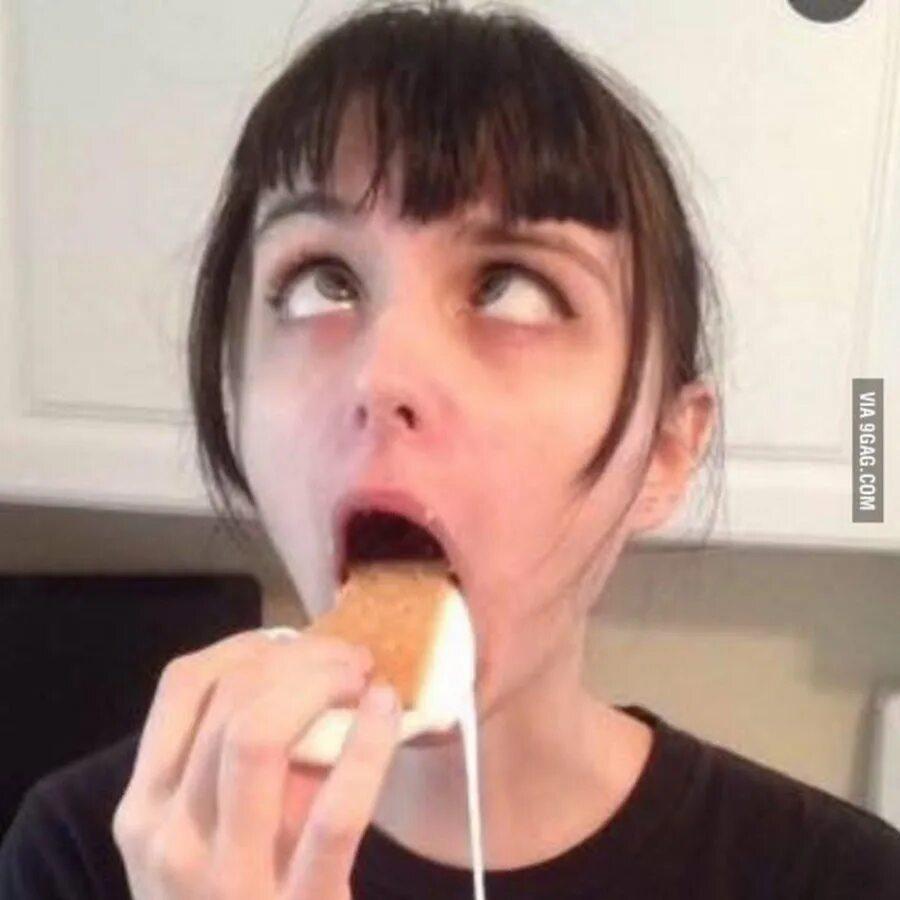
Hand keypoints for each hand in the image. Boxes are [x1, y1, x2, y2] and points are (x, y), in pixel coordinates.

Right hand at [112, 628, 399, 898]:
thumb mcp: (209, 835)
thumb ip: (233, 764)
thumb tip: (300, 670)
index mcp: (145, 806)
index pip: (183, 684)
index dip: (248, 644)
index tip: (297, 642)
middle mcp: (166, 837)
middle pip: (228, 698)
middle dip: (299, 657)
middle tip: (350, 658)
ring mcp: (223, 880)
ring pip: (254, 734)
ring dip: (321, 685)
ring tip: (364, 679)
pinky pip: (333, 814)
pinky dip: (367, 746)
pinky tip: (388, 710)